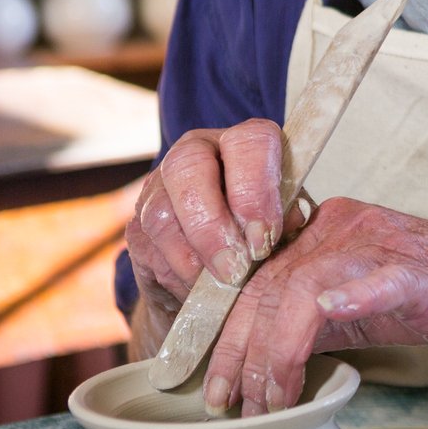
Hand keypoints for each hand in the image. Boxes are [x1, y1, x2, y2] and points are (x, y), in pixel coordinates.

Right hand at [125, 121, 295, 331]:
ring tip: (222, 282)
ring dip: (195, 256)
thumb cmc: (262, 236)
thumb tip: (288, 220)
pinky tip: (199, 286)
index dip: (256, 191)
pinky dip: (177, 271)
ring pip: (163, 212)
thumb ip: (289, 219)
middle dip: (214, 224)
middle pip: (190, 168)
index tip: (264, 238)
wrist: (218, 270)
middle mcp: (197, 152)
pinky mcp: (138, 222)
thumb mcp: (286, 223)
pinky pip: (149, 245)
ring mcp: (159, 184)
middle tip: (237, 267)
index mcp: (243, 143)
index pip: (249, 142)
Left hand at [201, 197, 427, 416]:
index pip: (257, 277)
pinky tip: (326, 319)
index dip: (225, 332)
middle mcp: (348, 226)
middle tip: (226, 405)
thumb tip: (258, 361)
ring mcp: (384, 246)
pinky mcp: (420, 273)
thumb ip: (311, 318)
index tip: (210, 382)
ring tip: (269, 403)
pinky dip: (348, 300)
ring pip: (303, 290)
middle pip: (268, 286)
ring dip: (276, 353)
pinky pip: (377, 281)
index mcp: (330, 228)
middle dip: (238, 353)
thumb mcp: (360, 303)